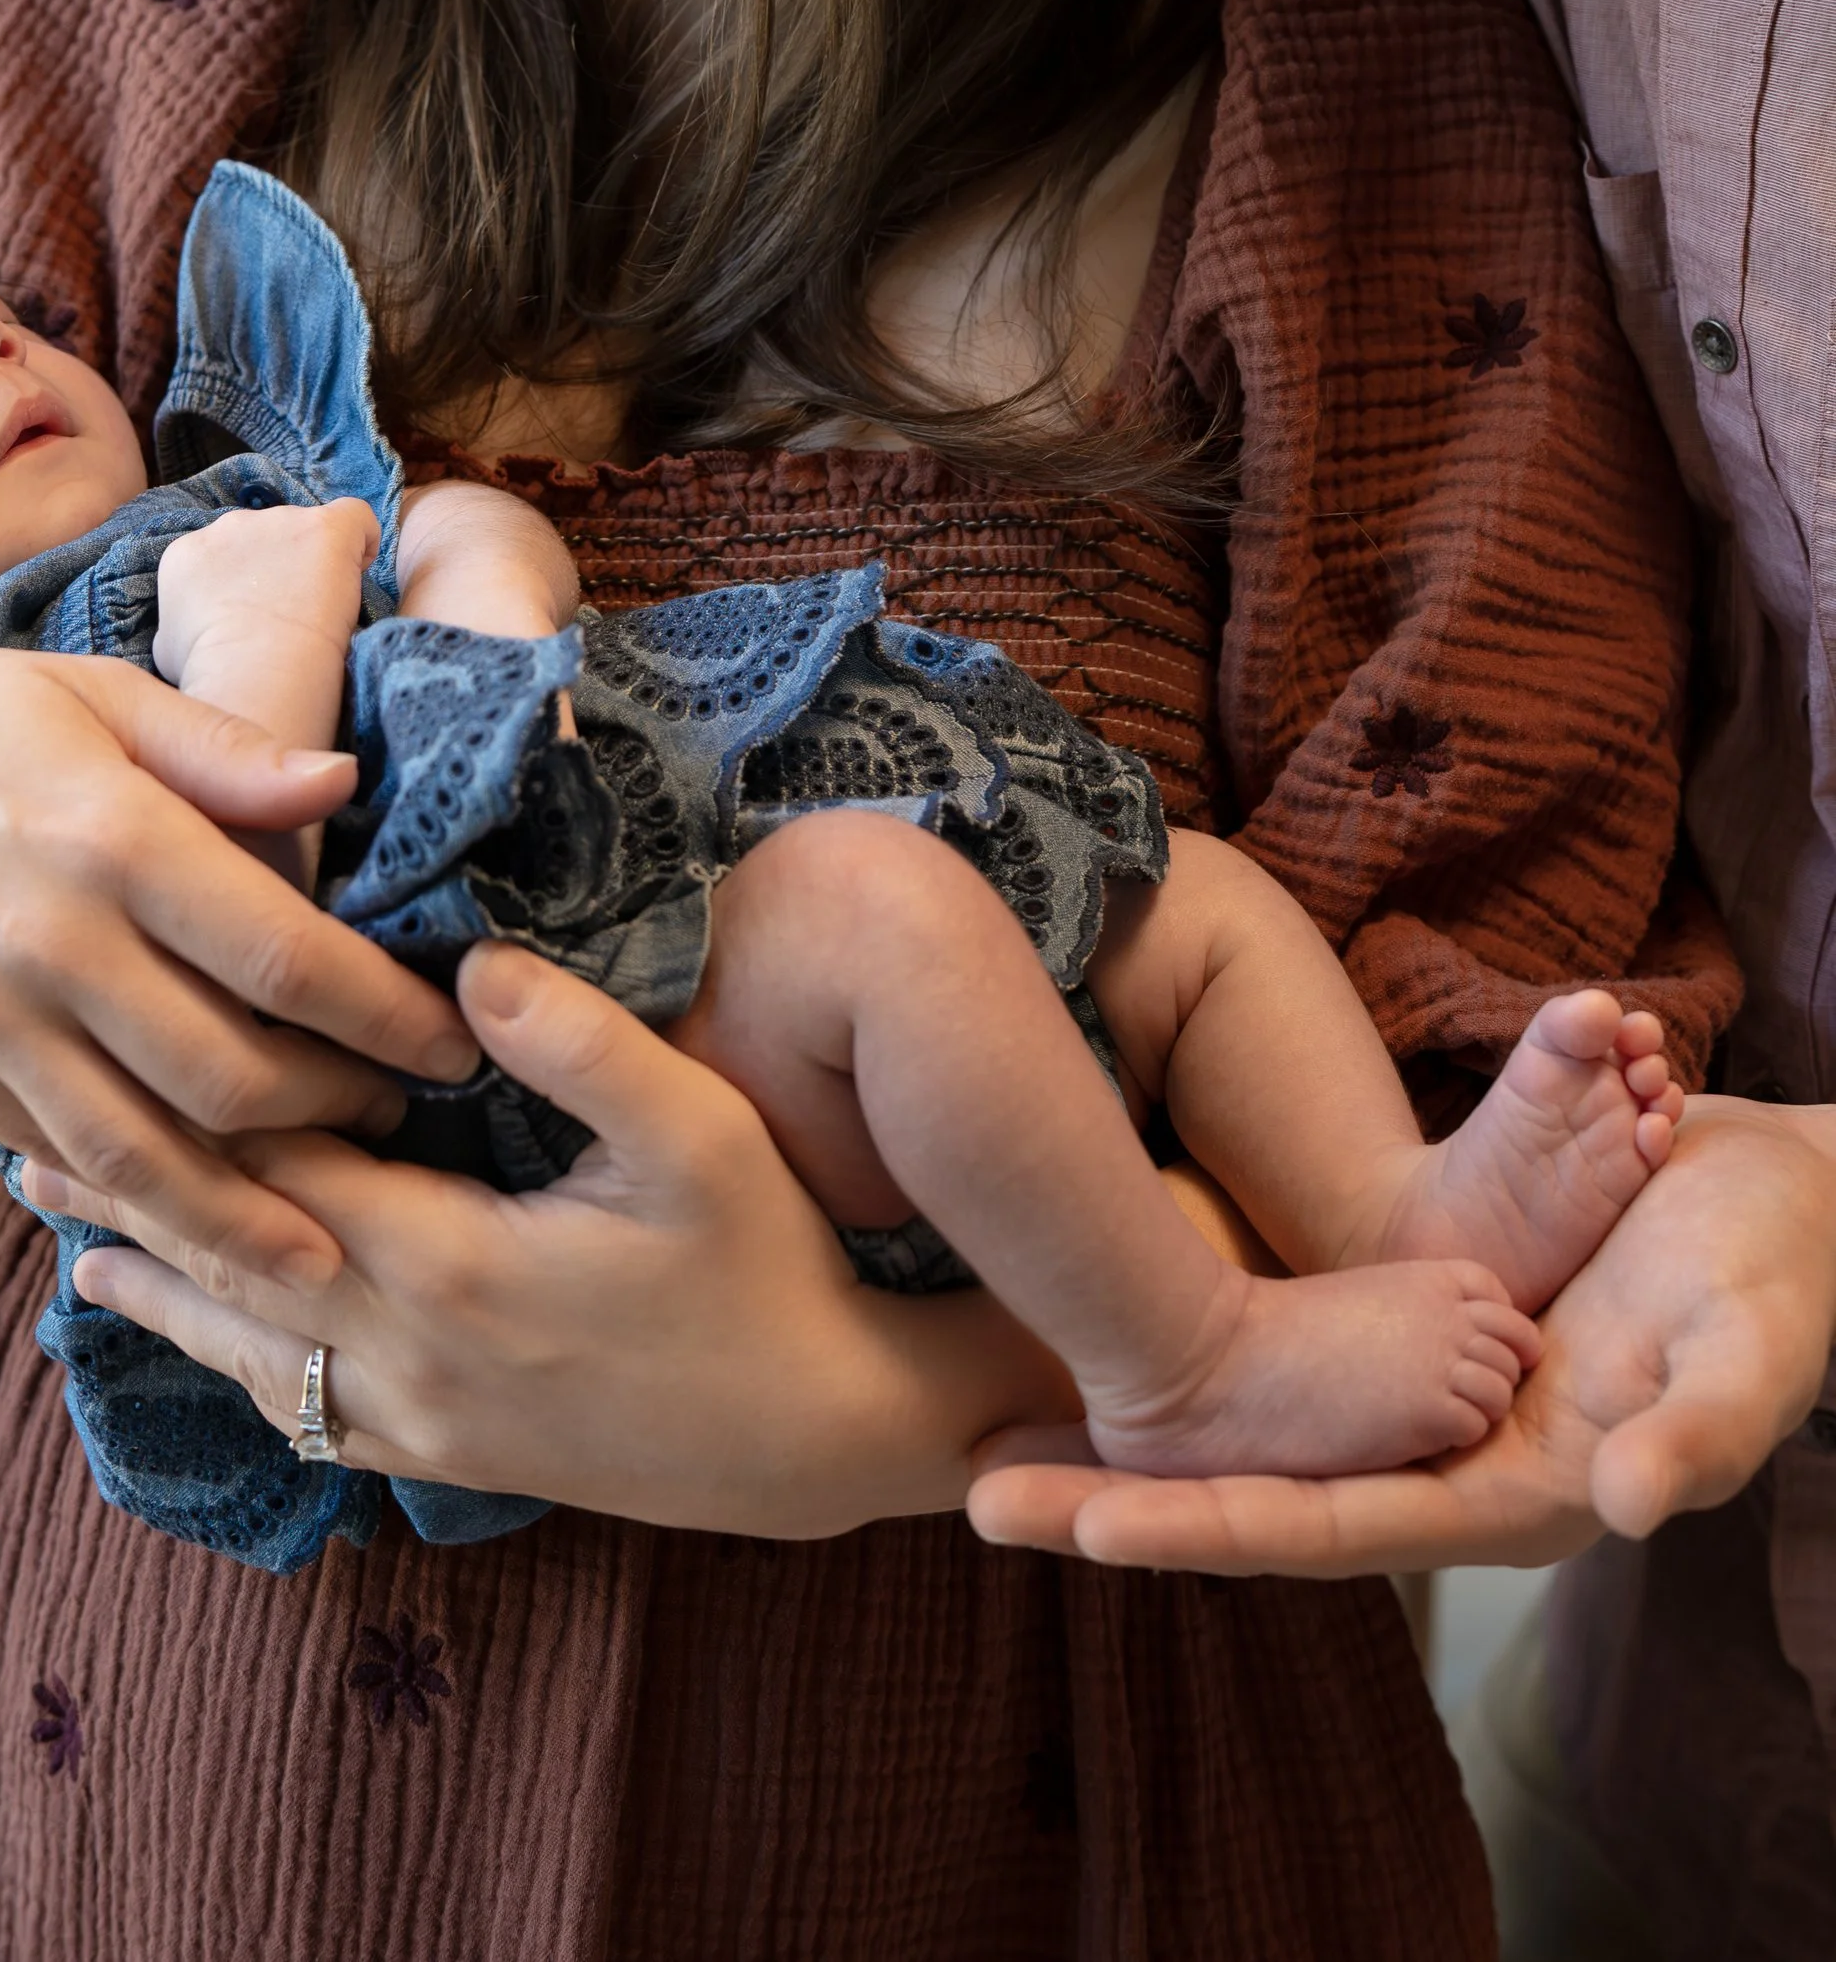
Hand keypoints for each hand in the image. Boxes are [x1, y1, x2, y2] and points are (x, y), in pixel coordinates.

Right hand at [0, 636, 479, 1286]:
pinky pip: (59, 1159)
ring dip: (248, 1209)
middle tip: (408, 1110)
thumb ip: (224, 750)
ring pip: (141, 1156)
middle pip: (228, 1074)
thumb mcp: (93, 693)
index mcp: (107, 836)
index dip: (386, 1011)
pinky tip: (204, 1216)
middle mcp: (49, 946)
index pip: (282, 954)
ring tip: (333, 1237)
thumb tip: (347, 789)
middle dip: (337, 1109)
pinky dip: (138, 1200)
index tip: (458, 1036)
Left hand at [26, 941, 1076, 1531]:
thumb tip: (471, 962)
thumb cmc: (768, 1268)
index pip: (283, 1173)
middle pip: (233, 1265)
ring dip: (158, 1291)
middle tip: (21, 1143)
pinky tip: (197, 1340)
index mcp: (451, 1264)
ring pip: (247, 1356)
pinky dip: (231, 1368)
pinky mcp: (448, 1457)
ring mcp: (421, 1425)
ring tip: (69, 1240)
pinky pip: (300, 1418)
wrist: (823, 1438)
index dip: (192, 1107)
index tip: (101, 1046)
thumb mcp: (698, 1136)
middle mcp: (408, 1359)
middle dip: (132, 1202)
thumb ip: (580, 1045)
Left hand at [968, 1093, 1835, 1573]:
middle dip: (1123, 1504)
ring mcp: (1427, 1401)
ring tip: (995, 1433)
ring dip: (1137, 1435)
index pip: (1331, 1528)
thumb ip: (1703, 1425)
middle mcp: (1452, 1459)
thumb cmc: (1781, 1269)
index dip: (1206, 1527)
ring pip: (1256, 1434)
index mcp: (1515, 1490)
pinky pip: (1288, 1368)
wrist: (1794, 1203)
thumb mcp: (1755, 1343)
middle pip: (1262, 1496)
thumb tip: (1630, 1502)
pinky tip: (1102, 1343)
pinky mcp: (1417, 1333)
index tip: (1082, 1530)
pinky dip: (1196, 1365)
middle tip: (978, 1496)